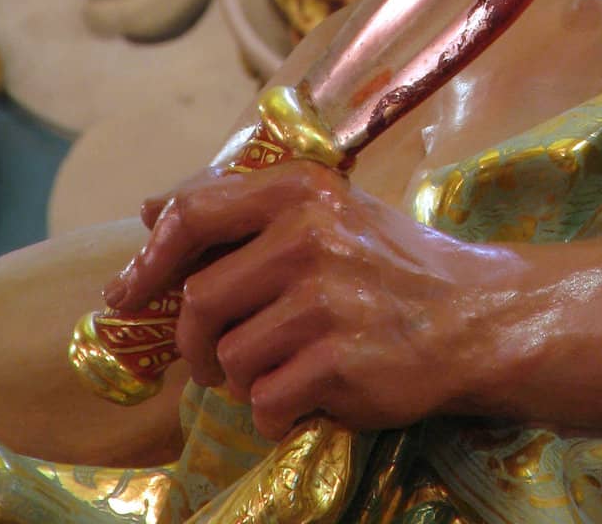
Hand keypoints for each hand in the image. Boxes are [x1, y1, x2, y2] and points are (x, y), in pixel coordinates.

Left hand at [102, 163, 519, 441]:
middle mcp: (308, 235)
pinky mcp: (337, 360)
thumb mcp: (327, 210)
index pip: (194, 213)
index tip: (126, 294)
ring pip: (229, 359)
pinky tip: (311, 394)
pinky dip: (277, 411)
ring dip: (245, 379)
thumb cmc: (392, 263)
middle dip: (196, 343)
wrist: (476, 315)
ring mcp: (323, 300)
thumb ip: (245, 209)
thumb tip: (151, 209)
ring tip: (286, 368)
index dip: (148, 259)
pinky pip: (264, 402)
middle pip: (198, 301)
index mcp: (301, 189)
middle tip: (216, 358)